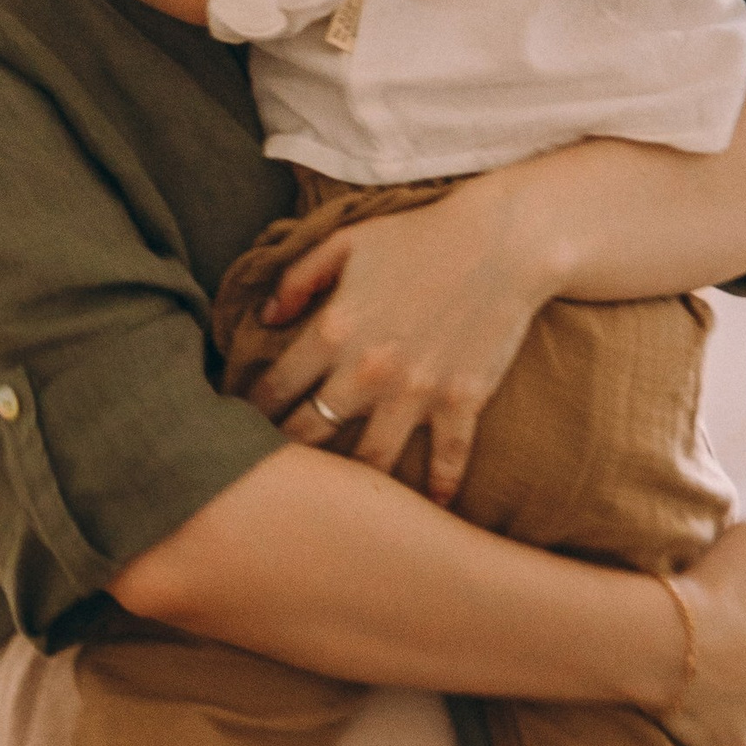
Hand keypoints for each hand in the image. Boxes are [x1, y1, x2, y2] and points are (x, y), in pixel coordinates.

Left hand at [247, 175, 554, 502]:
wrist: (503, 242)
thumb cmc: (419, 237)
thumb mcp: (346, 243)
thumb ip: (297, 279)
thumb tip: (264, 319)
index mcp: (332, 331)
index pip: (274, 389)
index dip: (250, 412)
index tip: (243, 426)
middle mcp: (367, 371)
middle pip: (309, 434)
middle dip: (285, 454)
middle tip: (275, 470)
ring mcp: (416, 392)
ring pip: (369, 462)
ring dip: (351, 482)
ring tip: (337, 497)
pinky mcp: (461, 402)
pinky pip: (447, 460)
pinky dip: (439, 489)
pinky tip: (431, 509)